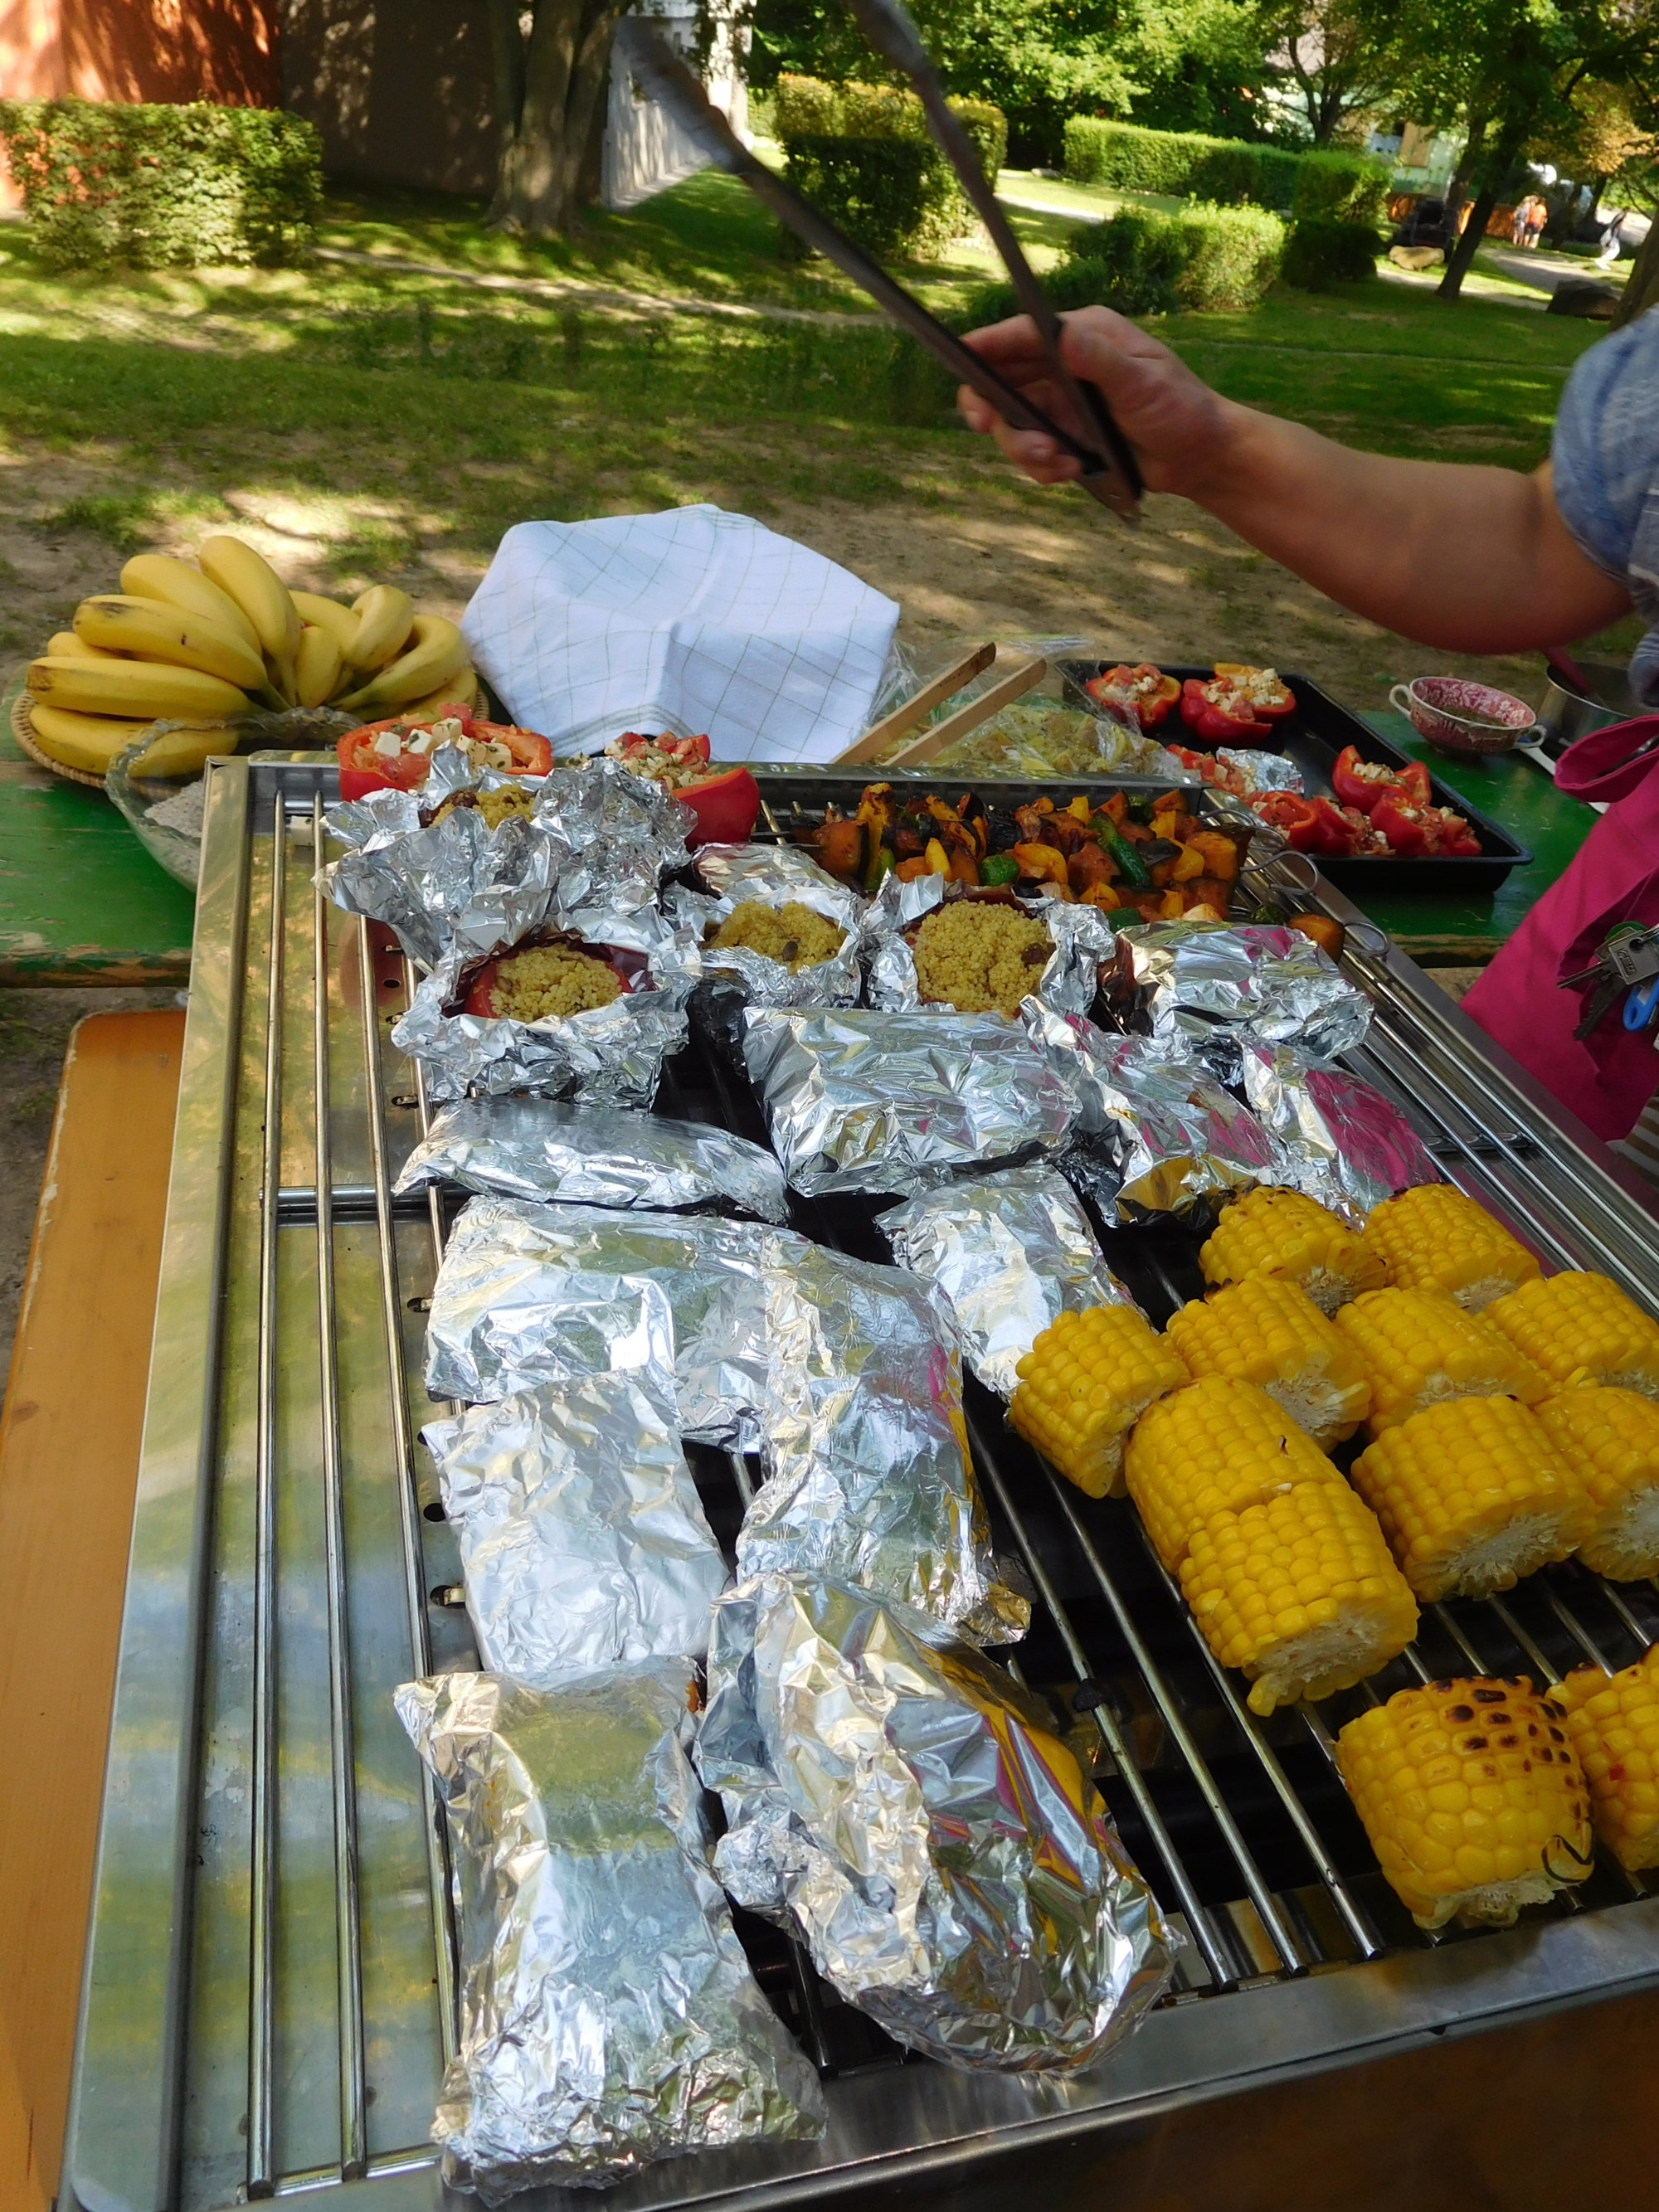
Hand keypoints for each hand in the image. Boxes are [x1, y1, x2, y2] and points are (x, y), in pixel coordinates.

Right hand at [957, 305, 1240, 500]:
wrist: (1198, 457)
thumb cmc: (1180, 409)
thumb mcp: (1143, 382)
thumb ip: (1100, 360)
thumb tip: (1062, 334)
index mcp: (1083, 336)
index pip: (1022, 335)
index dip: (986, 345)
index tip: (960, 357)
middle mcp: (1064, 366)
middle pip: (1002, 380)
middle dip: (991, 408)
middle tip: (985, 426)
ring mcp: (1061, 404)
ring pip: (1013, 424)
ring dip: (1025, 449)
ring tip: (1060, 462)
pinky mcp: (1065, 436)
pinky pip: (1033, 453)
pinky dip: (1044, 468)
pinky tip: (1073, 470)